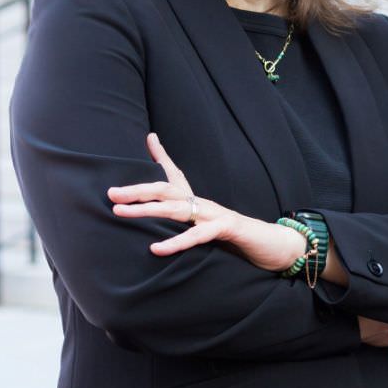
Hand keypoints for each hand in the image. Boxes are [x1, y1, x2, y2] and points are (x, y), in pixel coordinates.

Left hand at [108, 133, 304, 271]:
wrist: (277, 246)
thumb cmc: (241, 239)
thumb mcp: (211, 228)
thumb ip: (190, 224)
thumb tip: (171, 222)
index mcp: (200, 203)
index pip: (175, 177)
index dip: (160, 157)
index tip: (148, 139)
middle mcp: (205, 204)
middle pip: (167, 190)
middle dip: (137, 190)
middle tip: (110, 194)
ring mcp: (217, 214)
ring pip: (177, 208)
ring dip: (146, 210)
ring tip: (121, 212)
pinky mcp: (228, 229)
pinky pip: (199, 234)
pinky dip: (176, 241)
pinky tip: (156, 248)